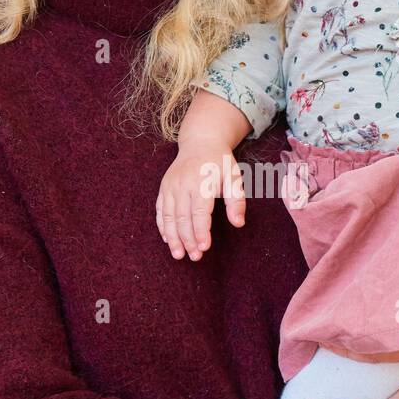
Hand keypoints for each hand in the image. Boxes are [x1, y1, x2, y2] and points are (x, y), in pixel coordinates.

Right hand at [156, 139, 245, 260]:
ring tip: (178, 255)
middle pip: (182, 218)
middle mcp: (182, 184)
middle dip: (187, 240)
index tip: (204, 247)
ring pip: (168, 217)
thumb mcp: (234, 177)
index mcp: (200, 182)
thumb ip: (236, 201)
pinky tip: (168, 240)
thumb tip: (238, 223)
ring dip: (173, 238)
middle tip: (195, 257)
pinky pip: (160, 211)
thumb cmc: (220, 162)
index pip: (199, 212)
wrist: (200, 142)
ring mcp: (170, 187)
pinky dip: (163, 227)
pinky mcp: (163, 189)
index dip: (201, 231)